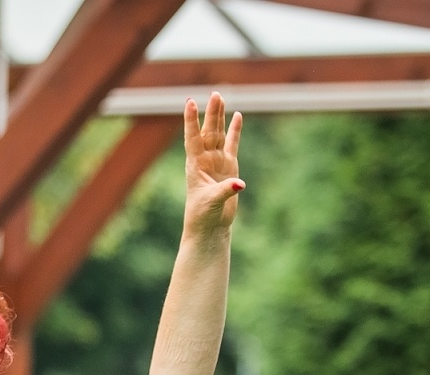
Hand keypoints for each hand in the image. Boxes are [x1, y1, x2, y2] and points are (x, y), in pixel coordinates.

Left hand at [182, 93, 242, 237]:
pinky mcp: (229, 167)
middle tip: (215, 93)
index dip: (191, 121)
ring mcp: (217, 161)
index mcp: (195, 165)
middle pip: (209, 131)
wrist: (210, 226)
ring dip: (220, 117)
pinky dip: (235, 131)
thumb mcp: (212, 203)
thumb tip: (240, 184)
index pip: (192, 138)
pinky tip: (237, 116)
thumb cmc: (203, 215)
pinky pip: (232, 144)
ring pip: (219, 134)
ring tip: (220, 97)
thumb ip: (225, 191)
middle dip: (211, 113)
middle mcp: (205, 159)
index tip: (190, 103)